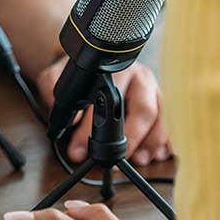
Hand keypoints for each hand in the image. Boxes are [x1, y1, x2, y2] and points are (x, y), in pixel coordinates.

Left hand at [36, 56, 170, 165]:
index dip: (92, 129)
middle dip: (130, 138)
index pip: (106, 100)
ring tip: (139, 160)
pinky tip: (158, 154)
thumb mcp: (58, 74)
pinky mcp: (160, 101)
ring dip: (150, 142)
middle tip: (114, 159)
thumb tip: (65, 116)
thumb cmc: (80, 74)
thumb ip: (52, 89)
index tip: (80, 149)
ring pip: (158, 117)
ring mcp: (152, 89)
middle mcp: (138, 77)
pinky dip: (163, 141)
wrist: (94, 60)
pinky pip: (167, 123)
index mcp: (114, 70)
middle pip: (143, 109)